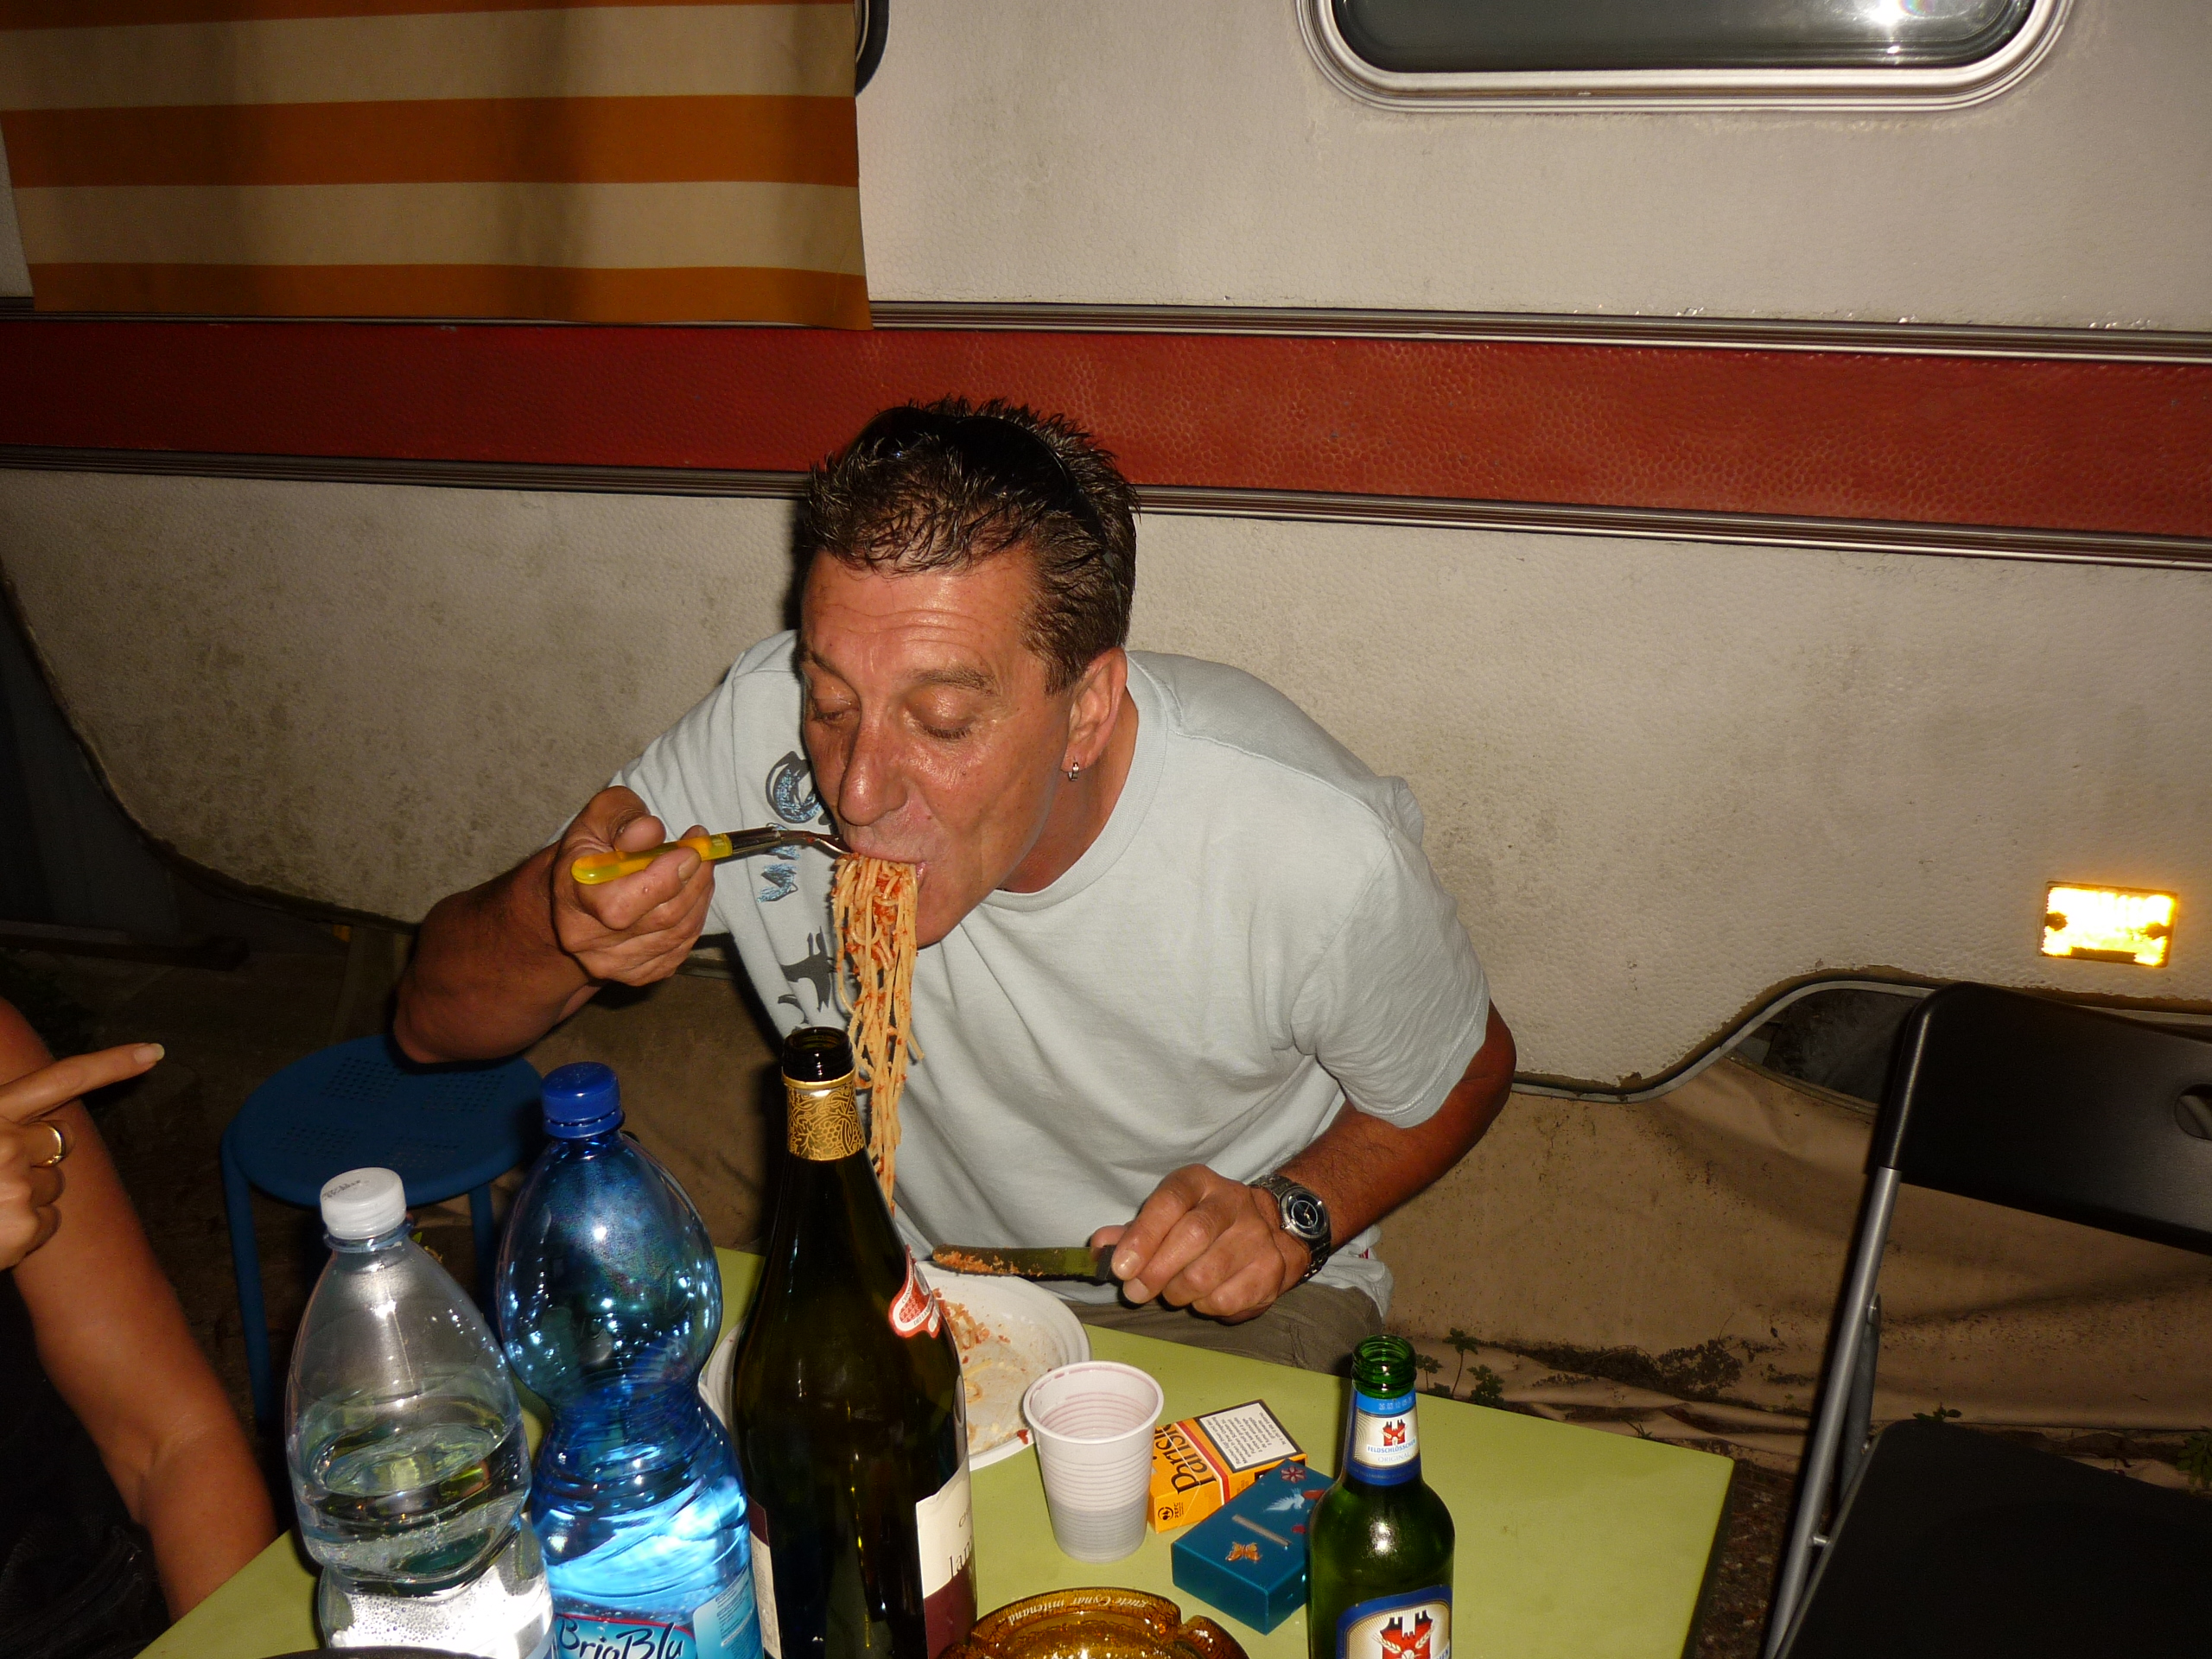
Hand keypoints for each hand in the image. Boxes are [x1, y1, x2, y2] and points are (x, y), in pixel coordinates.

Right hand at [0, 1042, 160, 1268]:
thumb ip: (3, 1122)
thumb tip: (36, 1122)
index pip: (59, 1079)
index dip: (111, 1064)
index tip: (153, 1052)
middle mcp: (5, 1144)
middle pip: (59, 1142)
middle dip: (35, 1157)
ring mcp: (19, 1187)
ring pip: (54, 1185)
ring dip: (26, 1196)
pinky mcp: (28, 1228)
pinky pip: (49, 1223)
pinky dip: (25, 1232)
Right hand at [552, 787, 716, 984]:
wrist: (578, 892)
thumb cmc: (592, 848)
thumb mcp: (601, 816)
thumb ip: (624, 818)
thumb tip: (649, 833)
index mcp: (572, 897)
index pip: (623, 904)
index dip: (666, 877)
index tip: (691, 848)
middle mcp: (587, 940)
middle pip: (662, 918)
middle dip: (695, 880)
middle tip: (704, 851)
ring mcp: (611, 964)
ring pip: (677, 934)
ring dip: (700, 896)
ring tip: (701, 868)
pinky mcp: (636, 975)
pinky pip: (681, 949)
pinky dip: (695, 918)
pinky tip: (691, 895)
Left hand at [1091, 1165, 1310, 1322]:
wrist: (1269, 1230)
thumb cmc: (1200, 1224)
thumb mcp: (1165, 1217)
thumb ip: (1132, 1231)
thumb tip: (1100, 1247)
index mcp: (1199, 1183)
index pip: (1170, 1201)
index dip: (1143, 1236)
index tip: (1121, 1268)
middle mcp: (1233, 1201)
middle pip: (1193, 1236)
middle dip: (1156, 1271)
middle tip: (1136, 1292)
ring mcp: (1257, 1235)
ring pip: (1207, 1274)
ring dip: (1177, 1292)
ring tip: (1170, 1292)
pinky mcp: (1271, 1269)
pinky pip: (1226, 1299)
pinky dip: (1204, 1306)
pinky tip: (1201, 1296)